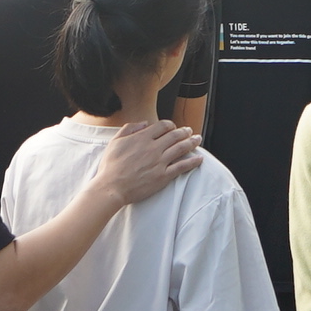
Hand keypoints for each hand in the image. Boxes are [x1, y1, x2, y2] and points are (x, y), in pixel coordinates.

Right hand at [88, 117, 204, 206]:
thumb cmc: (110, 166)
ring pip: (181, 148)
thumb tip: (144, 123)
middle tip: (190, 131)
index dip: (171, 125)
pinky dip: (192, 161)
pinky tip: (199, 158)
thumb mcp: (115, 141)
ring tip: (198, 139)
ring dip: (192, 142)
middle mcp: (153, 147)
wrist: (111, 187)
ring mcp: (160, 162)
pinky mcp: (163, 176)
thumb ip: (129, 128)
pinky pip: (182, 166)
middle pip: (175, 135)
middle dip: (185, 131)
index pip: (163, 126)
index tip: (173, 127)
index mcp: (142, 137)